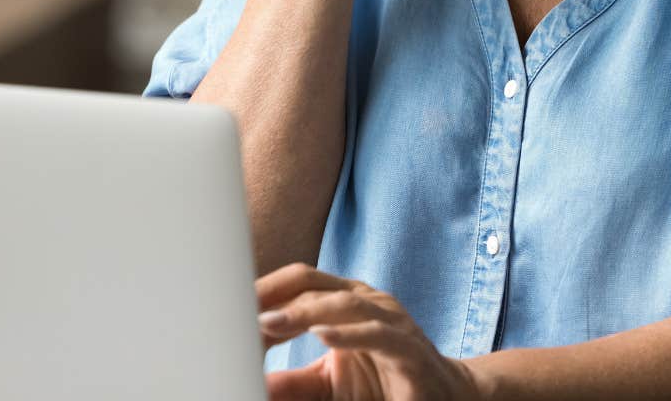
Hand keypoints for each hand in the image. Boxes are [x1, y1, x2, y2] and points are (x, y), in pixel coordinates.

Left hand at [257, 263, 483, 400]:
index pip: (297, 283)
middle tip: (239, 310)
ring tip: (268, 324)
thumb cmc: (383, 386)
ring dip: (303, 312)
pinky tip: (322, 336)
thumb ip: (291, 383)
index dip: (263, 291)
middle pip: (313, 282)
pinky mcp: (408, 347)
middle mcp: (366, 301)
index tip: (228, 307)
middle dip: (274, 293)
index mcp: (344, 302)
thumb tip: (249, 382)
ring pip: (343, 303)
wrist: (443, 400)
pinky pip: (377, 334)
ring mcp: (390, 320)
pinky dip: (348, 334)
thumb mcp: (327, 385)